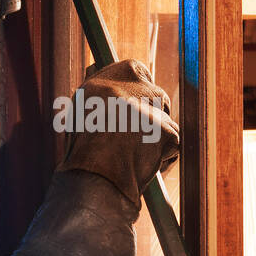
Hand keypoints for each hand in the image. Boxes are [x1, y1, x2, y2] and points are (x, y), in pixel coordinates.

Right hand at [7, 60, 179, 255]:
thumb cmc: (83, 163)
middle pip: (155, 92)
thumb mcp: (82, 121)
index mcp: (98, 85)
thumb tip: (109, 86)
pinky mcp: (164, 129)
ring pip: (164, 119)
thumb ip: (101, 102)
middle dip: (153, 113)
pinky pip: (173, 141)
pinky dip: (164, 156)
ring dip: (157, 138)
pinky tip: (145, 168)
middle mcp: (122, 90)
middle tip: (140, 136)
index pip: (133, 69)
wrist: (91, 186)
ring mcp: (145, 109)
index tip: (140, 100)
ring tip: (135, 158)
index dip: (140, 87)